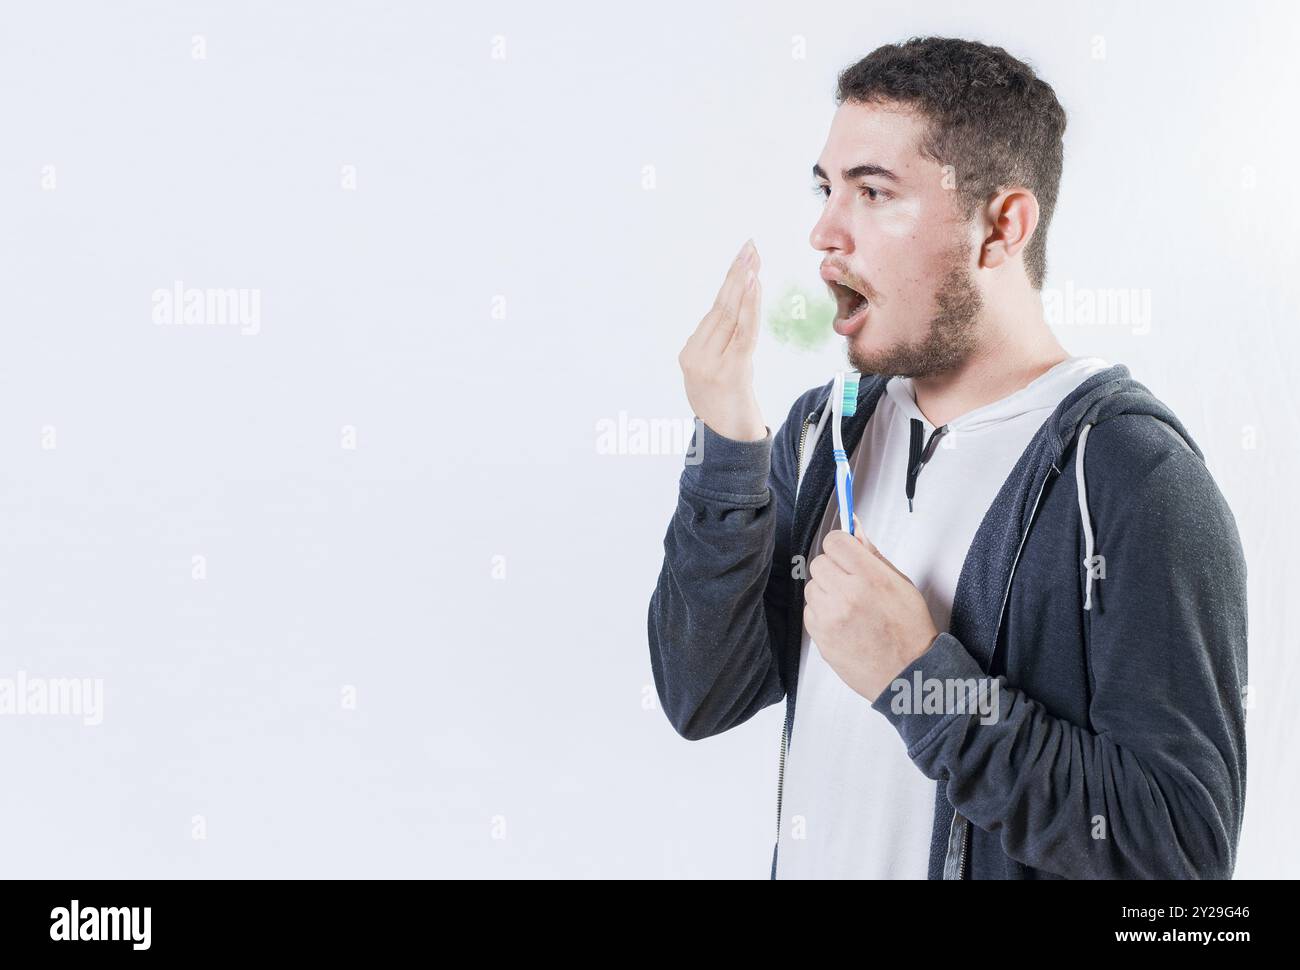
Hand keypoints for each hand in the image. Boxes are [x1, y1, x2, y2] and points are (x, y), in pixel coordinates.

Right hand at [677, 239, 765, 441]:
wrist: (728, 443)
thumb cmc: (726, 409)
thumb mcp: (715, 374)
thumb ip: (719, 346)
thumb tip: (736, 312)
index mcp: (689, 353)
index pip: (715, 311)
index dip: (730, 282)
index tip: (742, 258)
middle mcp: (696, 355)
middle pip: (720, 307)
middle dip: (736, 274)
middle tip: (749, 246)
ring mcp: (711, 364)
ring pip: (730, 316)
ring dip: (743, 284)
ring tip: (753, 259)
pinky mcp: (730, 371)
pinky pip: (743, 332)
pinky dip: (750, 306)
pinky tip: (755, 286)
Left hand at [803, 515, 940, 702]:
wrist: (907, 673)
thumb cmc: (909, 630)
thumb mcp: (900, 584)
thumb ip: (872, 554)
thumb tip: (854, 528)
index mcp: (870, 578)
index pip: (835, 541)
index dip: (841, 545)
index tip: (848, 553)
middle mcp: (846, 596)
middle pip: (819, 562)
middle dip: (834, 568)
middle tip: (852, 583)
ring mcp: (830, 618)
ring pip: (811, 586)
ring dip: (826, 591)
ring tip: (849, 605)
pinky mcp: (819, 637)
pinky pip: (808, 611)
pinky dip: (821, 613)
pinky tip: (842, 621)